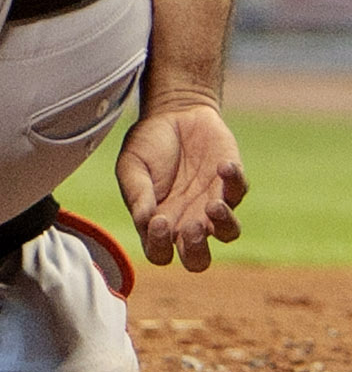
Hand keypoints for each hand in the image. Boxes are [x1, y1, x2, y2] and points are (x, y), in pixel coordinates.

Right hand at [116, 103, 246, 270]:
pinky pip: (238, 192)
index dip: (160, 245)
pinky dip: (233, 181)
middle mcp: (187, 220)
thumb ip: (137, 193)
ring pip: (228, 233)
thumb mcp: (132, 165)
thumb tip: (145, 221)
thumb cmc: (147, 143)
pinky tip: (222, 165)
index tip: (159, 219)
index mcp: (158, 221)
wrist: (173, 112)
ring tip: (213, 204)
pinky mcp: (232, 184)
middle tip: (191, 226)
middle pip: (198, 259)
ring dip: (222, 224)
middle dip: (197, 250)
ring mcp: (212, 205)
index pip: (160, 252)